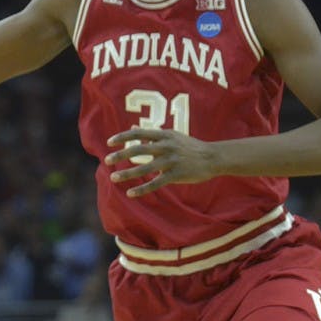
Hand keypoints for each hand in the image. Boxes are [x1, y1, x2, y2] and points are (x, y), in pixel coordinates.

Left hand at [104, 129, 220, 197]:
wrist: (213, 157)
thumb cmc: (189, 146)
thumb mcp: (171, 135)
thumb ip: (151, 133)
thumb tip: (132, 126)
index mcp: (163, 135)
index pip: (138, 133)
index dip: (123, 137)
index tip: (109, 142)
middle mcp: (166, 146)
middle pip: (139, 149)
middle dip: (121, 155)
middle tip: (107, 160)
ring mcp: (171, 160)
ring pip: (145, 167)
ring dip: (127, 173)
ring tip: (113, 177)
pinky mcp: (177, 174)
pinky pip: (156, 183)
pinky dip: (142, 189)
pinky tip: (130, 193)